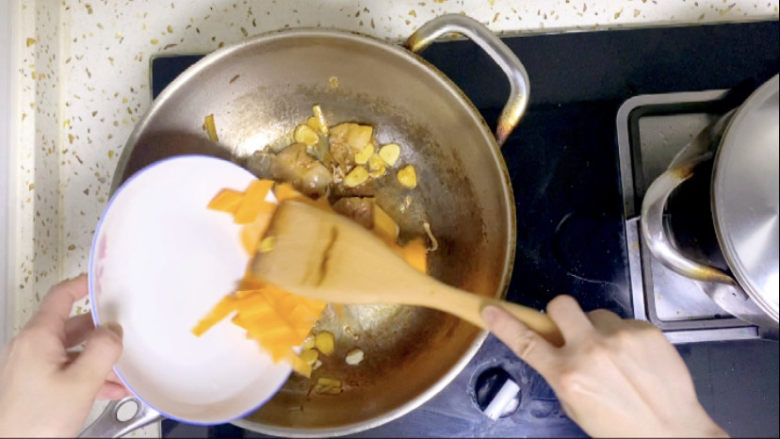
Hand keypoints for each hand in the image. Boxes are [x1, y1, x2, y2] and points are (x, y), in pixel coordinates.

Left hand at [0, 274, 128, 436]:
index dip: (84, 284)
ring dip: (98, 358)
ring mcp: (29, 367)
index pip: (61, 296)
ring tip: (122, 370)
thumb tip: (114, 330)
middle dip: (101, 330)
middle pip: (71, 325)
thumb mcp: (81, 383)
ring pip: (71, 351)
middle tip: (123, 331)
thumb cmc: (33, 423)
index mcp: (37, 337)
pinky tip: (109, 389)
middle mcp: (30, 348)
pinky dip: (88, 375)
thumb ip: (103, 350)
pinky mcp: (33, 386)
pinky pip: (65, 370)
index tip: (102, 281)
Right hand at [482, 295, 727, 437]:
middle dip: (560, 314)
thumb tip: (555, 347)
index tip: (490, 308)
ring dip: (598, 329)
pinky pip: (624, 321)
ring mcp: (620, 337)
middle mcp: (591, 351)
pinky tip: (636, 359)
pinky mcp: (645, 330)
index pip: (526, 341)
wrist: (672, 431)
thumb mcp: (576, 405)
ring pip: (596, 313)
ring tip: (616, 356)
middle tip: (571, 331)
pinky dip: (625, 336)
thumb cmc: (621, 427)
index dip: (504, 323)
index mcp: (568, 376)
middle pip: (559, 305)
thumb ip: (561, 374)